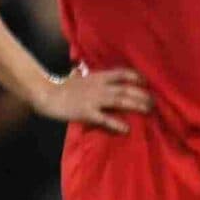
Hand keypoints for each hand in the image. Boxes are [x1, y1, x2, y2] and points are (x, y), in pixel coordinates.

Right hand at [31, 65, 150, 133]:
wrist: (45, 94)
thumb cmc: (59, 86)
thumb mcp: (74, 77)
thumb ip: (81, 74)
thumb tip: (79, 69)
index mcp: (97, 76)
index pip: (122, 73)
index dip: (137, 77)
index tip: (147, 83)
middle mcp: (99, 86)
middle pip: (126, 89)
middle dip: (142, 95)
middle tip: (154, 102)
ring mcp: (94, 99)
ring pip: (120, 101)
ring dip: (136, 105)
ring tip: (148, 111)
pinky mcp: (87, 112)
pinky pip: (105, 119)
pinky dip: (117, 124)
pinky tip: (126, 129)